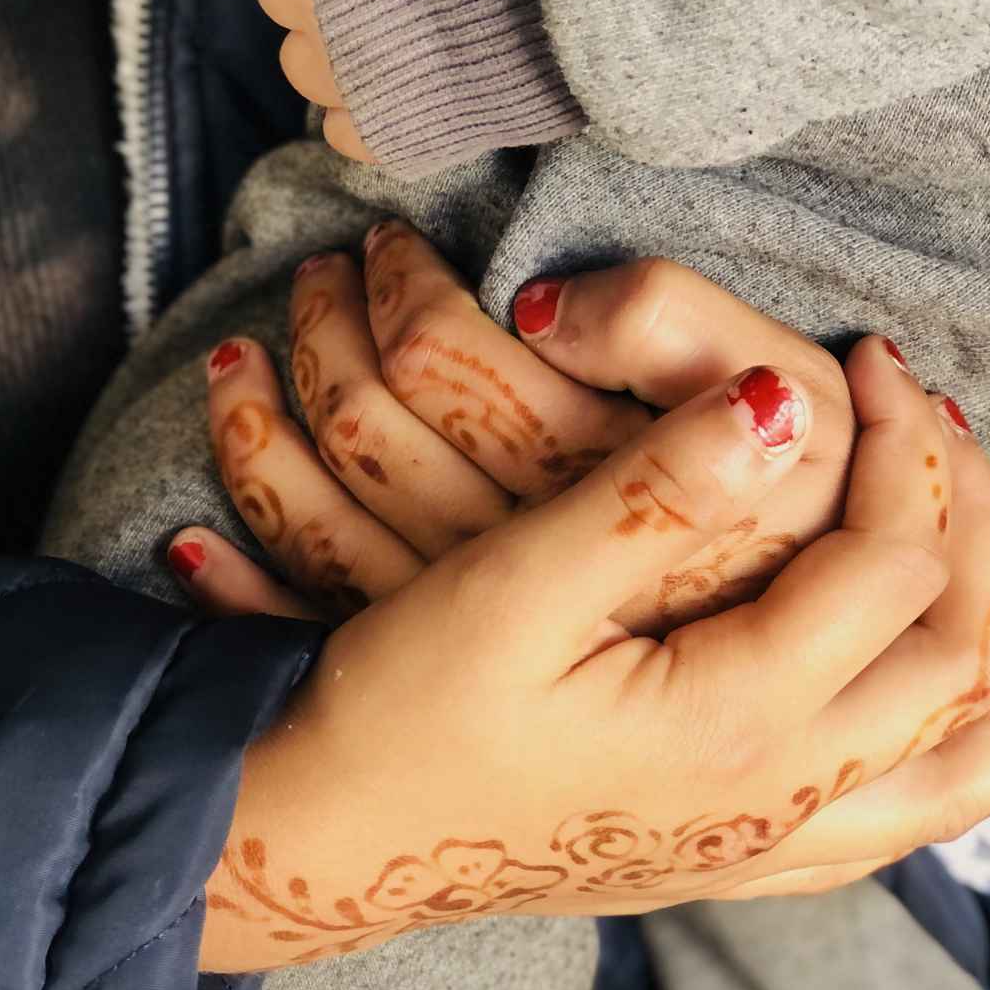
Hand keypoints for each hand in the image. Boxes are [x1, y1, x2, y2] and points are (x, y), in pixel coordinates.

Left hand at [182, 223, 861, 633]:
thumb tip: (543, 306)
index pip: (449, 361)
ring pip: (319, 510)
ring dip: (263, 413)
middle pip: (373, 427)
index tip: (390, 247)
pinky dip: (237, 575)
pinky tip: (188, 543)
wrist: (792, 742)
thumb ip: (685, 339)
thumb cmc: (802, 570)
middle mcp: (505, 565)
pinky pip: (300, 629)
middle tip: (330, 264)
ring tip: (249, 343)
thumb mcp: (797, 435)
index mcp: (581, 489)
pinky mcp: (443, 687)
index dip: (409, 291)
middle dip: (331, 323)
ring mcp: (462, 633)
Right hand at [199, 332, 989, 971]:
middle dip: (969, 516)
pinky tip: (986, 711)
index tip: (871, 356)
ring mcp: (773, 845)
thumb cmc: (404, 713)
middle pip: (956, 648)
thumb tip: (784, 398)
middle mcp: (785, 800)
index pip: (892, 563)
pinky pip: (916, 818)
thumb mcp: (511, 588)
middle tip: (936, 421)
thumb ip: (658, 495)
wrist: (334, 841)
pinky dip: (983, 755)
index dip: (902, 446)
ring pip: (968, 759)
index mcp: (738, 723)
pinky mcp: (745, 855)